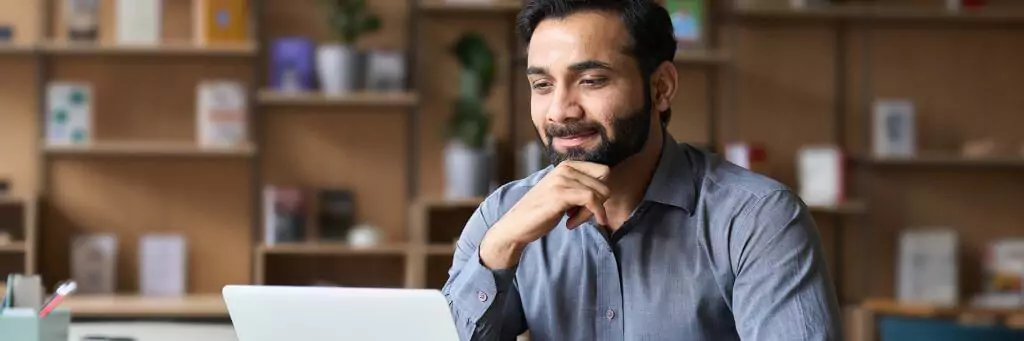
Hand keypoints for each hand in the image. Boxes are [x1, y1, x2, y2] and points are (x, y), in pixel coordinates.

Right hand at [479, 161, 609, 268]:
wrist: (516, 225)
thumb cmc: (540, 211)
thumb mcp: (562, 192)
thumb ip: (580, 187)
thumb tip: (606, 191)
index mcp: (567, 165)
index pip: (603, 171)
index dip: (600, 191)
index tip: (586, 207)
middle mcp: (565, 168)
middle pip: (604, 182)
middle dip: (598, 203)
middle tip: (579, 216)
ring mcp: (562, 180)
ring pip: (600, 193)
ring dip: (591, 212)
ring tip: (572, 220)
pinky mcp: (561, 194)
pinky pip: (592, 201)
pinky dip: (590, 215)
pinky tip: (571, 224)